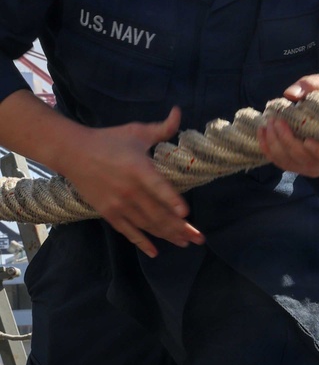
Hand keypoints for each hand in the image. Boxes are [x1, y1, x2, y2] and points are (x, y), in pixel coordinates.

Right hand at [60, 107, 204, 257]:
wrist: (73, 152)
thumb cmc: (108, 140)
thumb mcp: (136, 132)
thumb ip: (161, 128)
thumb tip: (178, 112)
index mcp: (138, 168)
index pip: (157, 187)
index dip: (171, 200)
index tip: (185, 213)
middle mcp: (129, 189)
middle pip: (157, 213)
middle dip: (180, 228)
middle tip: (199, 238)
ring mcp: (118, 204)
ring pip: (147, 224)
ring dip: (167, 235)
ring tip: (186, 243)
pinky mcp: (108, 212)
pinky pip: (128, 232)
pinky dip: (142, 242)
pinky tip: (155, 252)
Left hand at [258, 73, 318, 178]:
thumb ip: (313, 85)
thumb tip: (290, 94)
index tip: (308, 140)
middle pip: (307, 160)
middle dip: (288, 141)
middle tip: (276, 120)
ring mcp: (313, 168)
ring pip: (291, 164)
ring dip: (275, 145)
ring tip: (268, 123)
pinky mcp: (298, 166)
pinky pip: (281, 163)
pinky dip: (268, 149)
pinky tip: (262, 132)